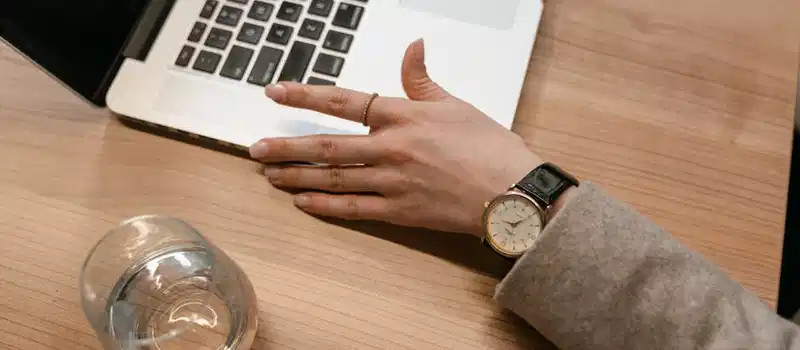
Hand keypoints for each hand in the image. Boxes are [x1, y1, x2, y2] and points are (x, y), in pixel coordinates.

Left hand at [249, 39, 542, 236]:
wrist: (513, 192)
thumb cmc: (490, 147)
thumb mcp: (455, 104)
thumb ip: (422, 79)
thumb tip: (412, 47)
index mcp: (403, 116)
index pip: (344, 101)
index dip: (305, 96)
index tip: (276, 92)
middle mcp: (391, 148)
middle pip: (326, 146)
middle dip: (287, 147)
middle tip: (255, 148)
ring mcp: (392, 182)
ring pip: (333, 178)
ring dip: (296, 176)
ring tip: (268, 174)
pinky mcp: (399, 212)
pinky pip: (353, 209)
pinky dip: (324, 205)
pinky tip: (302, 201)